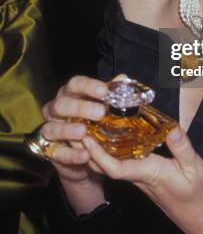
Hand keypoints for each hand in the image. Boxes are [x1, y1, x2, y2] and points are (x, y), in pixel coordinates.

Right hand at [42, 75, 108, 213]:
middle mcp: (55, 110)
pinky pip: (57, 153)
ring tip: (84, 132)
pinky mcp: (50, 152)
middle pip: (61, 104)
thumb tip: (122, 78)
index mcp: (70, 94)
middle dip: (80, 108)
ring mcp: (50, 130)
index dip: (88, 86)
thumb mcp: (102, 107)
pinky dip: (71, 155)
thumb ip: (110, 93)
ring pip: (52, 128)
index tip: (104, 91)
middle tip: (100, 113)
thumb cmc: (93, 123)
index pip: (75, 84)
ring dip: (68, 130)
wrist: (83, 155)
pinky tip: (85, 155)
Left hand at [82, 126, 202, 233]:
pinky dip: (112, 149)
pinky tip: (112, 135)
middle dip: (89, 147)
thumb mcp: (195, 167)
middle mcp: (140, 176)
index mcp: (149, 173)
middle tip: (78, 123)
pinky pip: (122, 162)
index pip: (116, 168)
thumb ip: (182, 147)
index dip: (98, 155)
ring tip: (89, 124)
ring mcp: (141, 177)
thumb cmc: (199, 194)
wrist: (202, 217)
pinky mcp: (145, 176)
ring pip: (112, 163)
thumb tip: (170, 127)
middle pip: (106, 164)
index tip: (86, 138)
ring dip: (98, 147)